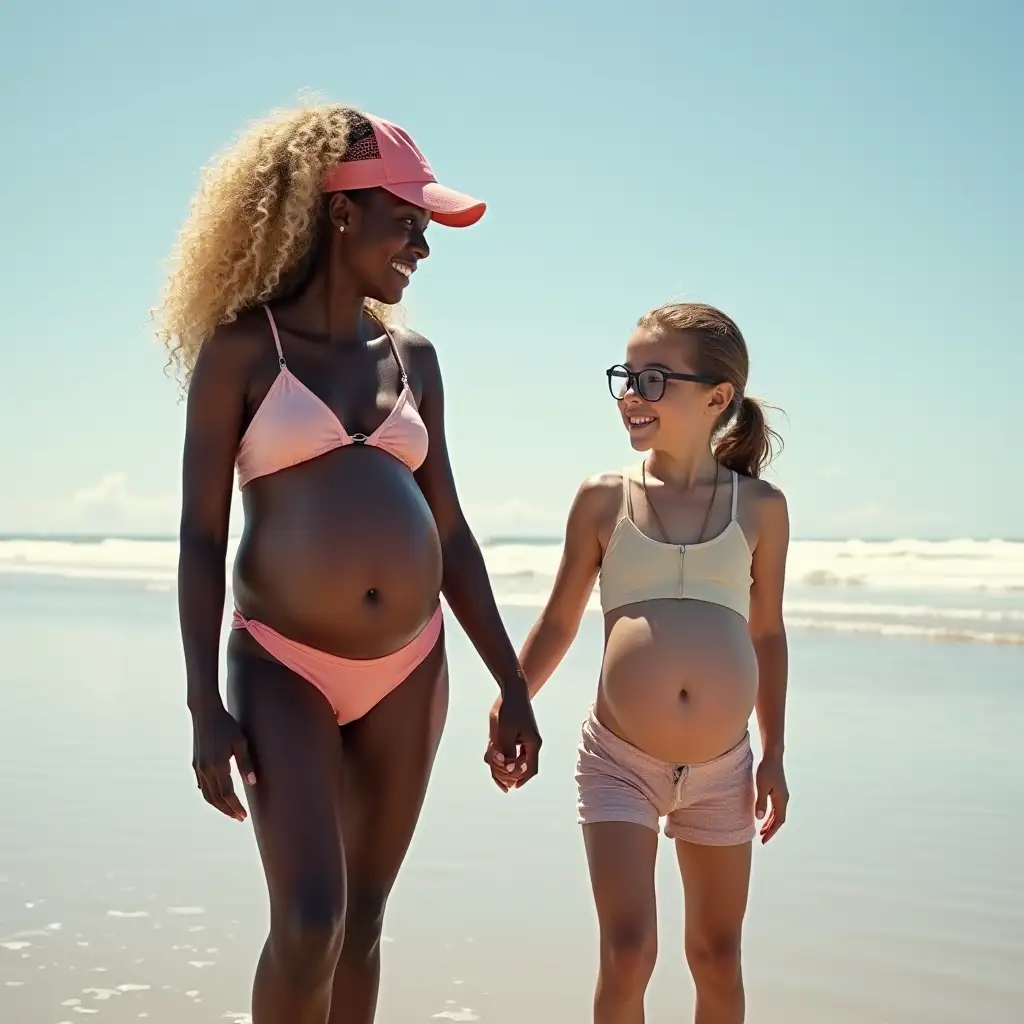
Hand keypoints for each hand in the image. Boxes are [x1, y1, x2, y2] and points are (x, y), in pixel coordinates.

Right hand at [191, 703, 255, 820]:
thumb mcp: (240, 742)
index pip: (227, 794)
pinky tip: (217, 796)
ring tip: (230, 810)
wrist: (205, 712)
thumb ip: (246, 763)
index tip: (244, 816)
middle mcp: (205, 770)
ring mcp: (198, 767)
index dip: (236, 807)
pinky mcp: (196, 763)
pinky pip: (202, 785)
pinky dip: (210, 794)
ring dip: (218, 805)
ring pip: (207, 794)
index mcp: (218, 766)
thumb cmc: (226, 725)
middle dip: (227, 810)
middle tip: (239, 817)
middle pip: (215, 799)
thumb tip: (252, 783)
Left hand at [484, 686, 540, 790]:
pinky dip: (498, 753)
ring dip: (500, 761)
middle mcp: (528, 744)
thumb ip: (507, 752)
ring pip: (511, 760)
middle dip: (506, 771)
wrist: (510, 691)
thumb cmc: (510, 710)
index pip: (530, 770)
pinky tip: (491, 745)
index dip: (521, 780)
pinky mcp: (513, 735)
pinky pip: (506, 751)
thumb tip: (507, 769)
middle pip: (520, 768)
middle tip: (494, 763)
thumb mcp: (506, 732)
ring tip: (491, 747)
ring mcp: (521, 740)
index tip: (509, 786)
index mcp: (533, 744)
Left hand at [755, 752, 788, 842]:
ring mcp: (782, 795)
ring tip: (762, 830)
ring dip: (770, 822)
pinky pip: (775, 807)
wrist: (772, 756)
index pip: (779, 821)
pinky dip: (770, 814)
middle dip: (771, 829)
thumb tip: (759, 818)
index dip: (771, 831)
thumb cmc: (766, 770)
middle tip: (762, 839)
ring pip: (777, 814)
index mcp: (781, 800)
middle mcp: (784, 799)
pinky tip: (763, 816)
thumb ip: (761, 802)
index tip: (764, 840)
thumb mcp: (761, 786)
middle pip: (779, 819)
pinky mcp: (778, 791)